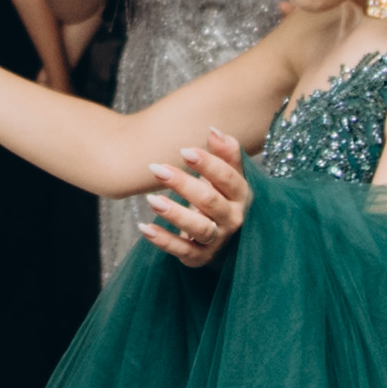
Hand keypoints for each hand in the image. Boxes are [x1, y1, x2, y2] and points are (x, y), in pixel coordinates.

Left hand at [142, 139, 250, 268]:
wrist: (227, 240)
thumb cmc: (223, 198)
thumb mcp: (228, 176)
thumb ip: (225, 153)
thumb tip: (214, 131)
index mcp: (241, 196)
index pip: (228, 178)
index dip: (208, 164)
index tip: (184, 151)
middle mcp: (233, 219)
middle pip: (210, 201)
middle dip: (183, 184)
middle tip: (157, 169)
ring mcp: (217, 240)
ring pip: (198, 228)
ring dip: (174, 214)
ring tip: (151, 200)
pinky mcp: (200, 257)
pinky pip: (182, 250)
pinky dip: (163, 240)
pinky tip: (145, 227)